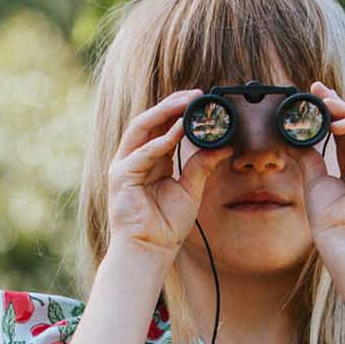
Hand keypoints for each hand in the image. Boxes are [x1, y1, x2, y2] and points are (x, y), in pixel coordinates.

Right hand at [107, 89, 231, 257]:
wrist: (150, 251)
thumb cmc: (165, 227)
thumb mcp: (190, 190)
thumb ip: (201, 166)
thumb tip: (223, 146)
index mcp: (151, 160)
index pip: (163, 126)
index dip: (180, 111)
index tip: (202, 100)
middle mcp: (135, 158)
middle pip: (151, 121)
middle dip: (172, 104)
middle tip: (196, 93)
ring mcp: (125, 166)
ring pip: (142, 128)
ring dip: (164, 112)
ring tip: (186, 102)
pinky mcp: (121, 177)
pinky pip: (142, 153)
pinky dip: (160, 141)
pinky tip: (177, 131)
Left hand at [296, 81, 344, 247]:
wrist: (340, 237)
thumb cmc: (328, 218)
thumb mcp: (314, 177)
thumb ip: (309, 154)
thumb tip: (294, 136)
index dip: (332, 112)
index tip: (314, 96)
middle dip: (338, 104)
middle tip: (317, 89)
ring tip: (325, 104)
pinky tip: (336, 123)